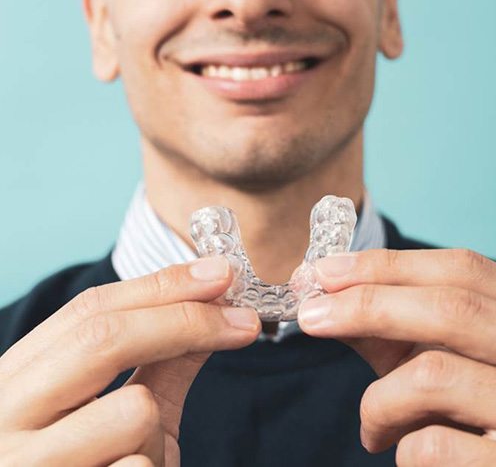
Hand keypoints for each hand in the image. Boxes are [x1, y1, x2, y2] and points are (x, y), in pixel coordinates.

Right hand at [0, 256, 259, 465]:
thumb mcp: (122, 413)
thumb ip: (160, 361)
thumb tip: (212, 305)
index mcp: (16, 380)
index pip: (90, 309)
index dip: (162, 285)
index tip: (221, 274)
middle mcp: (1, 417)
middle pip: (102, 336)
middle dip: (186, 321)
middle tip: (245, 320)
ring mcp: (20, 466)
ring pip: (131, 409)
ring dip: (155, 430)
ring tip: (134, 455)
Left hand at [298, 248, 495, 465]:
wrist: (493, 458)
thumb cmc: (465, 408)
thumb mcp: (432, 359)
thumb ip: (386, 327)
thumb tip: (321, 298)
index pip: (460, 269)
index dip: (386, 265)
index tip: (324, 271)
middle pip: (450, 307)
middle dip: (365, 306)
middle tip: (309, 316)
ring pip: (435, 375)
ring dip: (379, 400)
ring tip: (371, 424)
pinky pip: (436, 446)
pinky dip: (400, 448)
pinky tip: (399, 451)